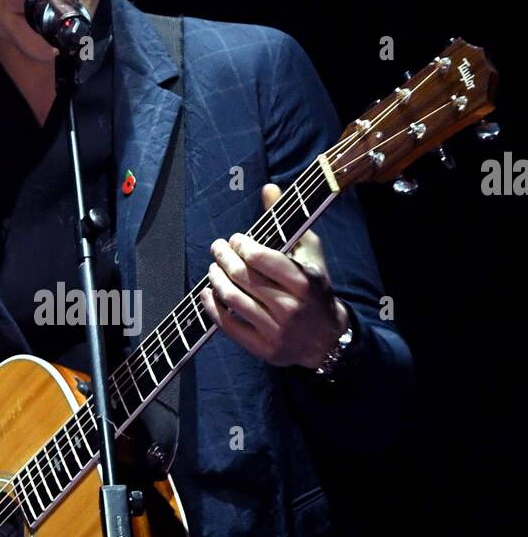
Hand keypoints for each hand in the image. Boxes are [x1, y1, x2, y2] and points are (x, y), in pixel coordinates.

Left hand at [200, 182, 349, 368]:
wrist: (327, 339)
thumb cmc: (316, 290)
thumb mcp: (310, 253)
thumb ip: (288, 221)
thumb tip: (269, 187)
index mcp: (304, 282)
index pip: (260, 258)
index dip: (241, 245)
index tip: (236, 240)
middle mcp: (290, 307)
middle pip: (242, 277)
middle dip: (223, 258)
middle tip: (217, 248)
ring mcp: (276, 331)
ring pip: (232, 299)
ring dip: (215, 279)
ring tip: (213, 268)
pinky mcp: (263, 349)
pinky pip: (228, 326)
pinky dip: (212, 307)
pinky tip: (208, 294)